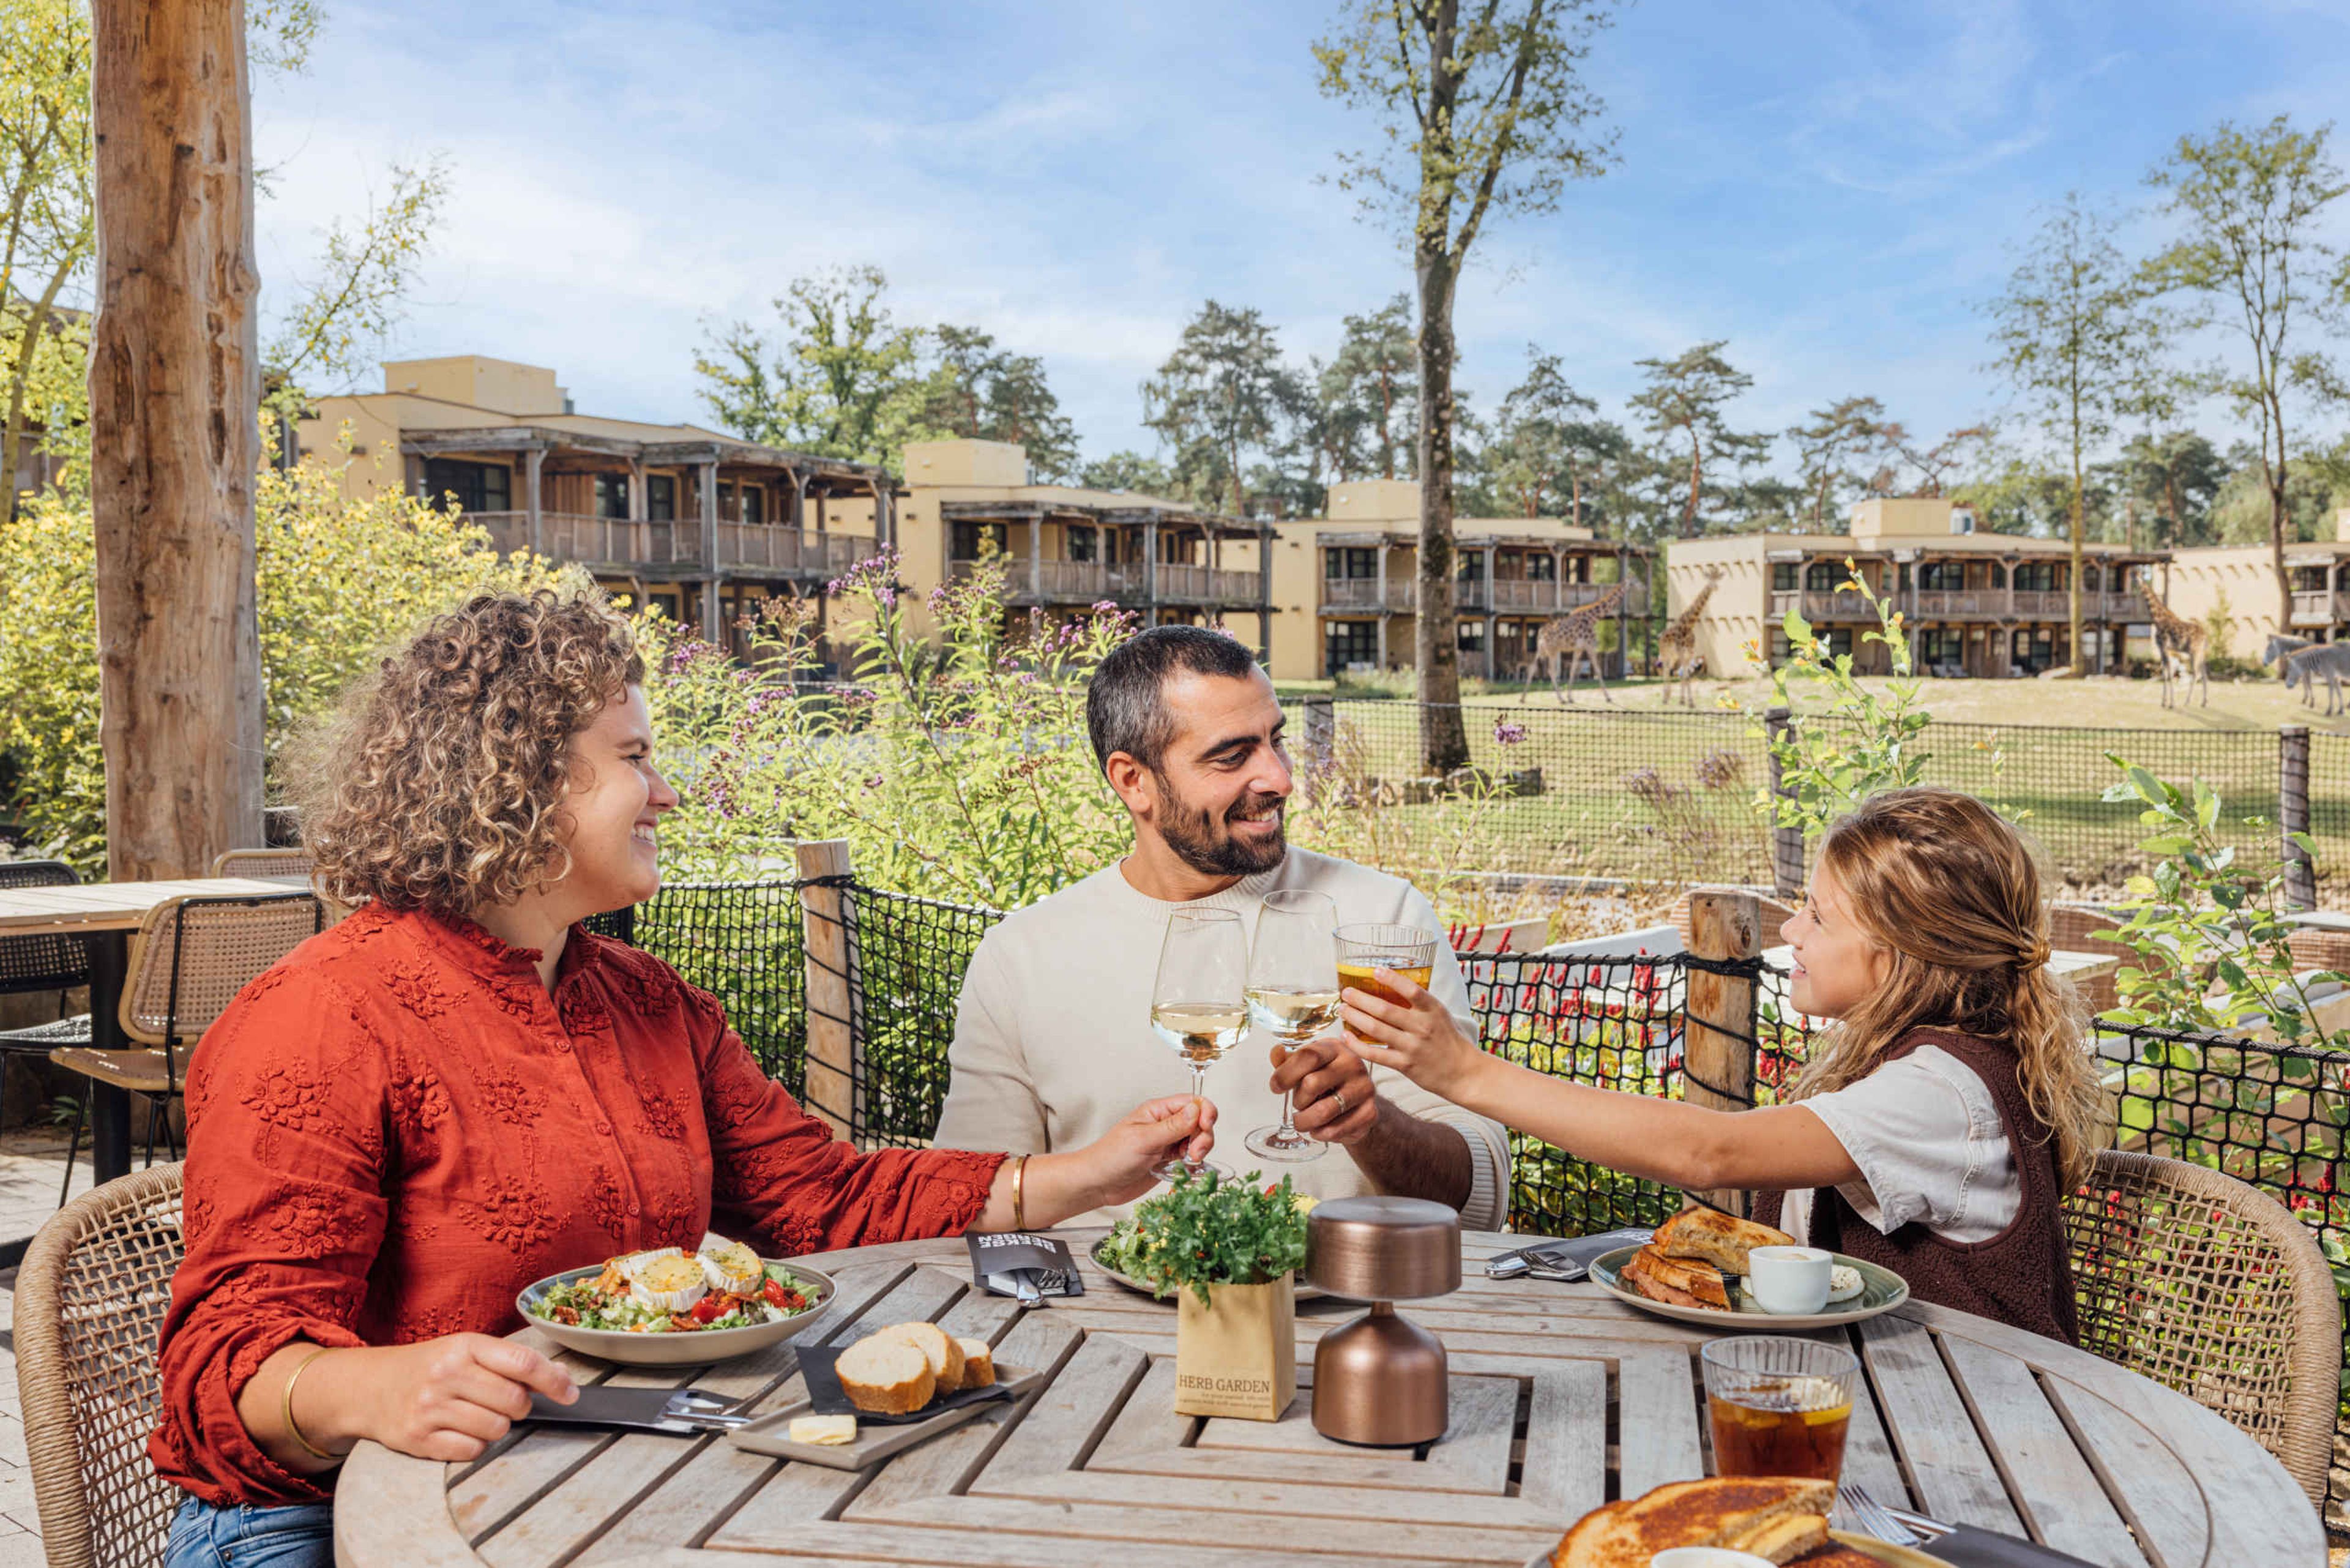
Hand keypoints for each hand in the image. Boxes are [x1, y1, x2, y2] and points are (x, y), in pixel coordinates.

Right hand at [345, 1334, 577, 1462]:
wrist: (369, 1387)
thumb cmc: (428, 1366)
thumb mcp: (467, 1350)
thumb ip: (512, 1361)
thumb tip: (562, 1378)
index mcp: (464, 1346)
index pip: (523, 1363)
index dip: (554, 1381)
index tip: (570, 1393)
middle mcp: (446, 1374)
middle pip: (514, 1401)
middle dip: (520, 1406)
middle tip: (503, 1402)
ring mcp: (430, 1408)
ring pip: (497, 1429)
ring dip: (497, 1427)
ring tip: (477, 1414)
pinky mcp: (418, 1438)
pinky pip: (472, 1451)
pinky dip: (475, 1445)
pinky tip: (460, 1430)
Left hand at [1081, 1095, 1217, 1206]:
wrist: (1098, 1184)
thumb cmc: (1111, 1157)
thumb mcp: (1143, 1139)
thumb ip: (1173, 1126)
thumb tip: (1197, 1109)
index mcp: (1158, 1111)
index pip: (1193, 1102)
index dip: (1205, 1112)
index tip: (1205, 1127)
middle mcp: (1166, 1124)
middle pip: (1200, 1121)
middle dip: (1203, 1136)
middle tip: (1194, 1153)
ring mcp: (1168, 1143)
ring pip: (1198, 1140)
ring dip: (1200, 1150)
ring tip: (1188, 1161)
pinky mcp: (1169, 1160)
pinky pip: (1191, 1158)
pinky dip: (1194, 1164)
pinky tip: (1184, 1170)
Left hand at [1271, 1035, 1378, 1145]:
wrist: (1358, 1099)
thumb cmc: (1327, 1079)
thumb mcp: (1307, 1065)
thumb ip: (1288, 1060)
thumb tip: (1276, 1052)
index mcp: (1335, 1048)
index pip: (1308, 1056)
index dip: (1286, 1073)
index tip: (1275, 1087)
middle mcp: (1353, 1064)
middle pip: (1312, 1084)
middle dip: (1297, 1100)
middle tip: (1299, 1104)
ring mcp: (1364, 1088)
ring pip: (1323, 1111)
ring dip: (1305, 1121)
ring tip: (1303, 1120)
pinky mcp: (1369, 1112)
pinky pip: (1335, 1130)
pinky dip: (1319, 1133)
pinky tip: (1319, 1128)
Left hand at [1340, 968, 1483, 1100]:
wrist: (1462, 1072)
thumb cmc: (1448, 1040)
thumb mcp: (1440, 1015)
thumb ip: (1419, 1003)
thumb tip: (1391, 986)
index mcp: (1433, 1010)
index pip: (1412, 990)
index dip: (1392, 979)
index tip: (1375, 971)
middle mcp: (1422, 1027)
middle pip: (1385, 1009)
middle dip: (1360, 999)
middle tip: (1346, 993)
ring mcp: (1412, 1046)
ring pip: (1376, 1029)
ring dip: (1355, 1017)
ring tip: (1343, 1009)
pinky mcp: (1404, 1065)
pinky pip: (1374, 1054)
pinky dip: (1357, 1045)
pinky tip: (1346, 1036)